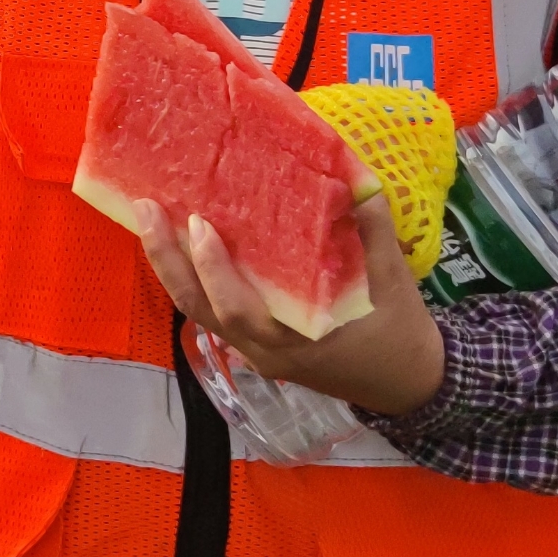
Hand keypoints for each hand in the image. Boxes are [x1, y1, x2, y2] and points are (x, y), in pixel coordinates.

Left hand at [130, 193, 446, 415]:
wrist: (409, 384)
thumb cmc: (400, 330)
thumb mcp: (394, 280)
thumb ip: (373, 229)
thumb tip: (353, 173)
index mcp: (297, 339)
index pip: (240, 309)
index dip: (214, 270)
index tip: (200, 225)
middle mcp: (266, 350)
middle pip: (201, 310)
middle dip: (170, 262)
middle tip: (148, 208)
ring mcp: (257, 353)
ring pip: (200, 312)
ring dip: (172, 269)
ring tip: (150, 220)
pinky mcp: (256, 347)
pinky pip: (213, 313)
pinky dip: (192, 280)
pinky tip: (180, 245)